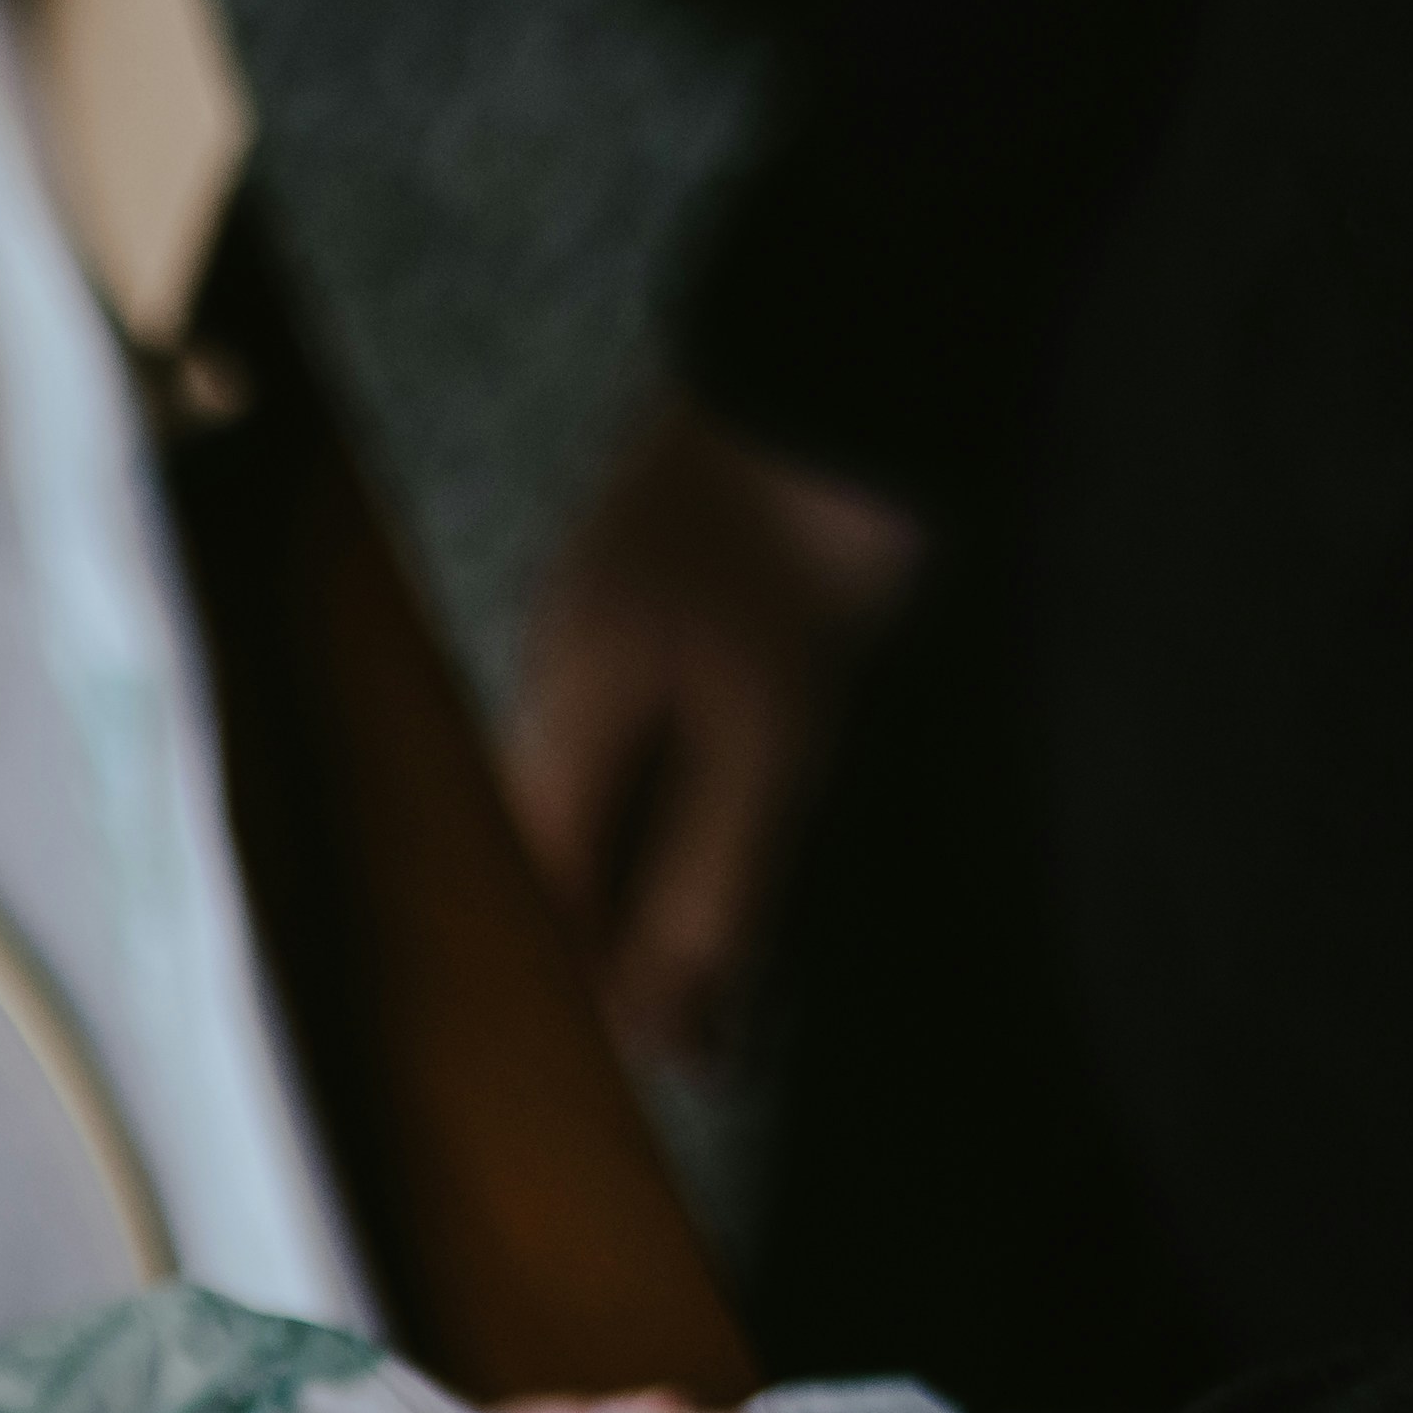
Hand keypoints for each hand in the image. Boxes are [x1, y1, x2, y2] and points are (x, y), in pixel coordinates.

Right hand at [507, 395, 921, 1067]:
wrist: (859, 346)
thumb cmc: (808, 538)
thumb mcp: (773, 734)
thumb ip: (711, 881)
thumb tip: (662, 1026)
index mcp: (565, 707)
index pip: (553, 885)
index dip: (598, 979)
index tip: (665, 1066)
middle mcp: (565, 662)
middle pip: (578, 837)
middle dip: (632, 934)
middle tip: (717, 1027)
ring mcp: (619, 605)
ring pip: (623, 775)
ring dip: (670, 862)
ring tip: (745, 937)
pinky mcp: (684, 566)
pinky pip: (667, 713)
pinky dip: (701, 785)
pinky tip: (753, 802)